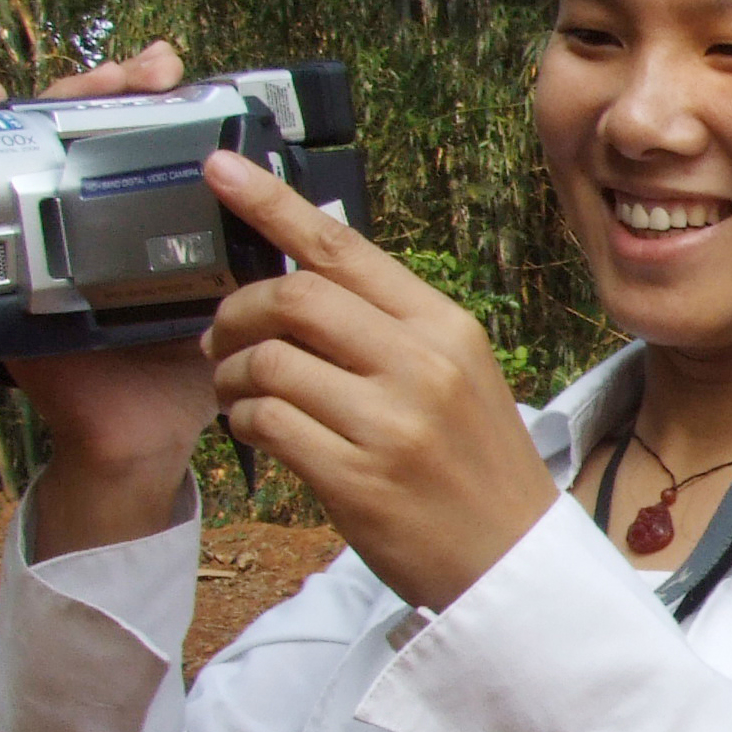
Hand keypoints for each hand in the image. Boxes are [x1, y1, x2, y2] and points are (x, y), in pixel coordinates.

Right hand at [0, 43, 223, 556]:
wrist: (142, 436)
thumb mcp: (232, 304)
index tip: (177, 72)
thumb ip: (264, 259)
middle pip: (87, 124)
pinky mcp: (9, 258)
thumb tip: (321, 208)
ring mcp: (45, 230)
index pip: (142, 136)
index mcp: (147, 221)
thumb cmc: (189, 372)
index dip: (153, 96)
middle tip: (142, 74)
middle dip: (110, 85)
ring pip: (38, 141)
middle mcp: (92, 216)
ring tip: (87, 82)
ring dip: (56, 98)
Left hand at [198, 152, 559, 610]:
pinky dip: (242, 420)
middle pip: (292, 297)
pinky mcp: (359, 479)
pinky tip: (254, 431)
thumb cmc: (474, 468)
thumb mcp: (456, 377)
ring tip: (238, 395)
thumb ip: (390, 327)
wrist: (513, 564)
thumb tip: (300, 277)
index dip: (271, 204)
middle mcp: (423, 366)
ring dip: (230, 375)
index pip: (344, 249)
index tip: (218, 167)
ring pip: (268, 362)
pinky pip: (267, 422)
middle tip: (221, 339)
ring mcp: (392, 424)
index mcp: (447, 328)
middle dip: (236, 312)